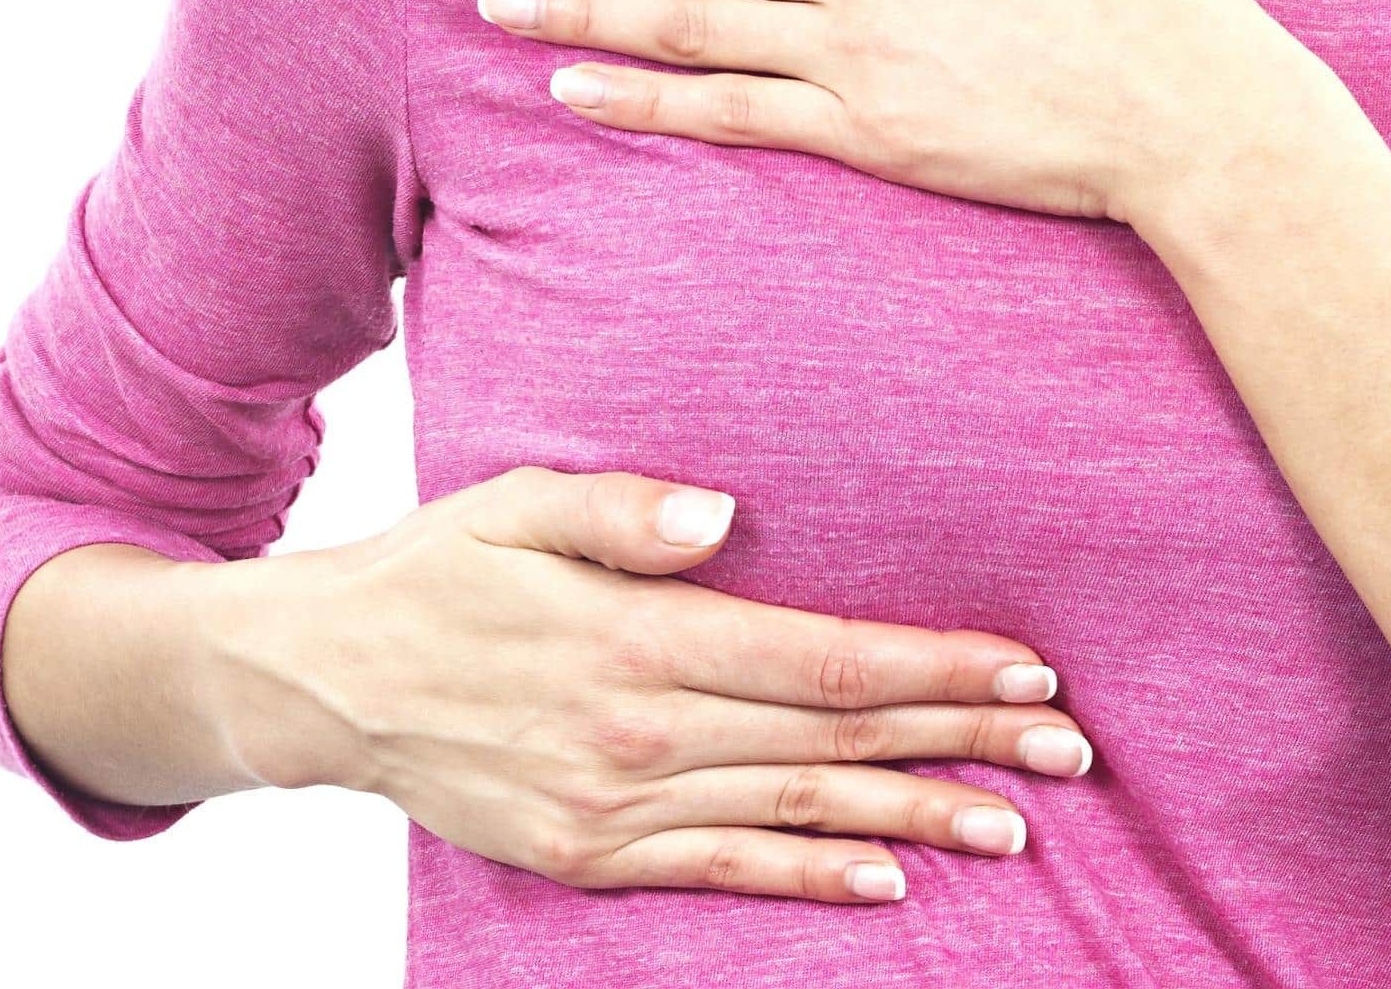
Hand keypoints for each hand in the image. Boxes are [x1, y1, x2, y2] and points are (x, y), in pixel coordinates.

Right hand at [204, 466, 1092, 903]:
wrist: (322, 683)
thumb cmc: (432, 575)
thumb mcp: (513, 507)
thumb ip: (621, 512)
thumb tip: (720, 518)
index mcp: (636, 639)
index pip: (822, 659)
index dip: (933, 669)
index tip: (1025, 673)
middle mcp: (639, 733)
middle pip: (834, 741)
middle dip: (963, 743)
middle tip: (1068, 751)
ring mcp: (615, 807)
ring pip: (797, 815)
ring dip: (914, 818)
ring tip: (1014, 825)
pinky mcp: (588, 855)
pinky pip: (721, 873)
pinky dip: (809, 880)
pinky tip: (886, 882)